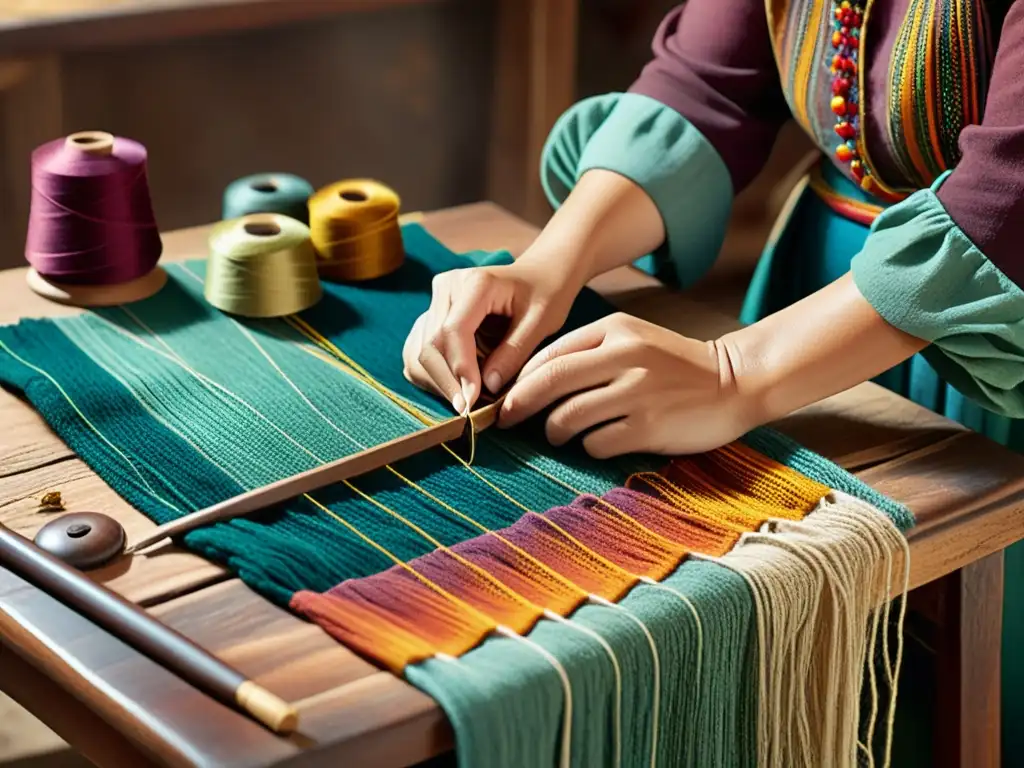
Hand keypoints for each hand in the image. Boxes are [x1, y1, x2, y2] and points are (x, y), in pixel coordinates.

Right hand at [402, 258, 581, 412]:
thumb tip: (486, 388)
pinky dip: (433, 375)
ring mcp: (436, 299)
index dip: (460, 369)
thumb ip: (514, 353)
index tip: (473, 401)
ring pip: (419, 350)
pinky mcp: (432, 313)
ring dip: (438, 381)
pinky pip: (419, 350)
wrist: (539, 274)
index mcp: (476, 283)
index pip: (453, 330)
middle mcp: (447, 286)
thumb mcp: (542, 322)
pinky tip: (456, 386)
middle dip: (448, 382)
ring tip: (467, 400)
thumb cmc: (545, 295)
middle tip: (470, 411)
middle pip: (431, 344)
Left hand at [498, 313, 758, 456]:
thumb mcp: (633, 339)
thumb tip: (532, 380)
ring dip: (553, 431)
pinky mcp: (648, 426)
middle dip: (518, 405)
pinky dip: (588, 446)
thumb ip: (588, 351)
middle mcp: (624, 356)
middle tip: (506, 420)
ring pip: (567, 416)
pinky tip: (598, 442)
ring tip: (557, 435)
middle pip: (549, 382)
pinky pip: (596, 443)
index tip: (506, 397)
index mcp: (615, 330)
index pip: (549, 354)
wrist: (735, 382)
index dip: (520, 379)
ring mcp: (636, 392)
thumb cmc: (675, 365)